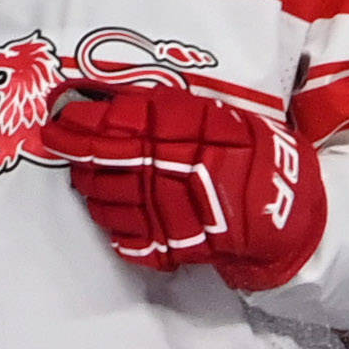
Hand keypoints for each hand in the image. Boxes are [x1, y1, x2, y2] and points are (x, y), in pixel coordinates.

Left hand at [52, 76, 327, 288]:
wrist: (290, 212)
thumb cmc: (255, 156)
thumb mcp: (222, 117)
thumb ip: (172, 111)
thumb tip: (111, 102)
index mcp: (193, 134)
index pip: (124, 123)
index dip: (86, 121)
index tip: (61, 116)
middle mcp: (180, 170)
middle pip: (110, 161)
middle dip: (78, 153)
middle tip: (59, 145)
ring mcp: (178, 212)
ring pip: (112, 202)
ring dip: (91, 191)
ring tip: (85, 181)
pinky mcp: (180, 246)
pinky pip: (132, 241)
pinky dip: (114, 230)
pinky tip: (108, 217)